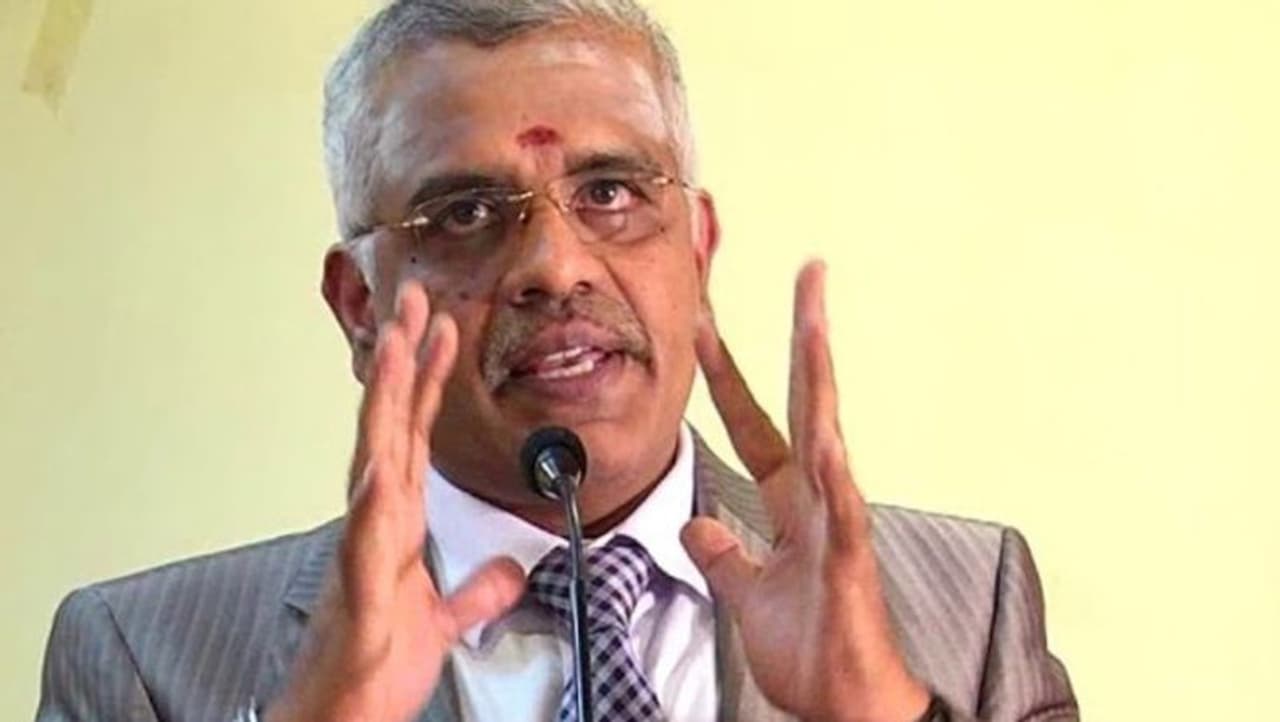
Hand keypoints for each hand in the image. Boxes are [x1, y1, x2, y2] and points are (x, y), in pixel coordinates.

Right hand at [266, 282, 524, 721]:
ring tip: (397, 349)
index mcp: (397, 522)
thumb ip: (476, 588)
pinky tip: (380, 466)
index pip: (416, 435)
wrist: (343, 716)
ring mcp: (364, 553)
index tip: (441, 329)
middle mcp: (377, 524)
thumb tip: (508, 568)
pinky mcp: (361, 596)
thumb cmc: (375, 666)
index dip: (429, 381)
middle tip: (413, 301)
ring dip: (385, 406)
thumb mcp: (444, 619)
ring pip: (374, 462)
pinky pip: (367, 543)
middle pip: (391, 427)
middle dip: (404, 362)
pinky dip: (373, 504)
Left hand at [682, 262, 929, 721]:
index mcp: (790, 501)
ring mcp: (837, 524)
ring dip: (820, 379)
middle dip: (803, 335)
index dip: (728, 371)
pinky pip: (842, 511)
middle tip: (808, 271)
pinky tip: (828, 438)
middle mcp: (818, 498)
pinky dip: (835, 475)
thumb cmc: (810, 646)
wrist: (843, 703)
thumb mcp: (745, 591)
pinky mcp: (849, 562)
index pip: (755, 419)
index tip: (707, 321)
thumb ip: (723, 551)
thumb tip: (696, 523)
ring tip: (814, 321)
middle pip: (805, 402)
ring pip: (828, 436)